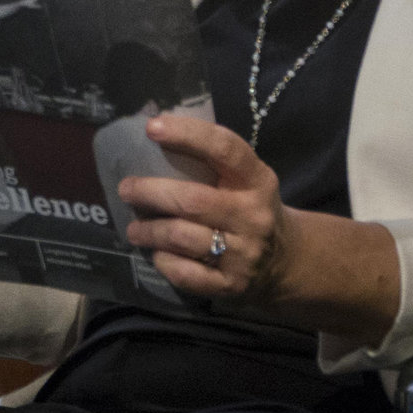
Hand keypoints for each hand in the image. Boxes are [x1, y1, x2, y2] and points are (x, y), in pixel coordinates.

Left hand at [116, 113, 291, 301]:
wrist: (286, 260)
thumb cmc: (249, 208)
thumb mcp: (245, 181)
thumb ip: (211, 161)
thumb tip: (153, 131)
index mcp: (257, 181)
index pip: (225, 149)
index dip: (188, 134)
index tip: (152, 127)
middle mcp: (254, 216)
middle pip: (191, 200)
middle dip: (149, 192)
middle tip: (126, 189)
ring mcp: (244, 253)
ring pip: (182, 237)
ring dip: (149, 231)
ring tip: (134, 229)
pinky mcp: (232, 284)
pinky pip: (186, 273)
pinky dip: (164, 261)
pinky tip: (158, 254)